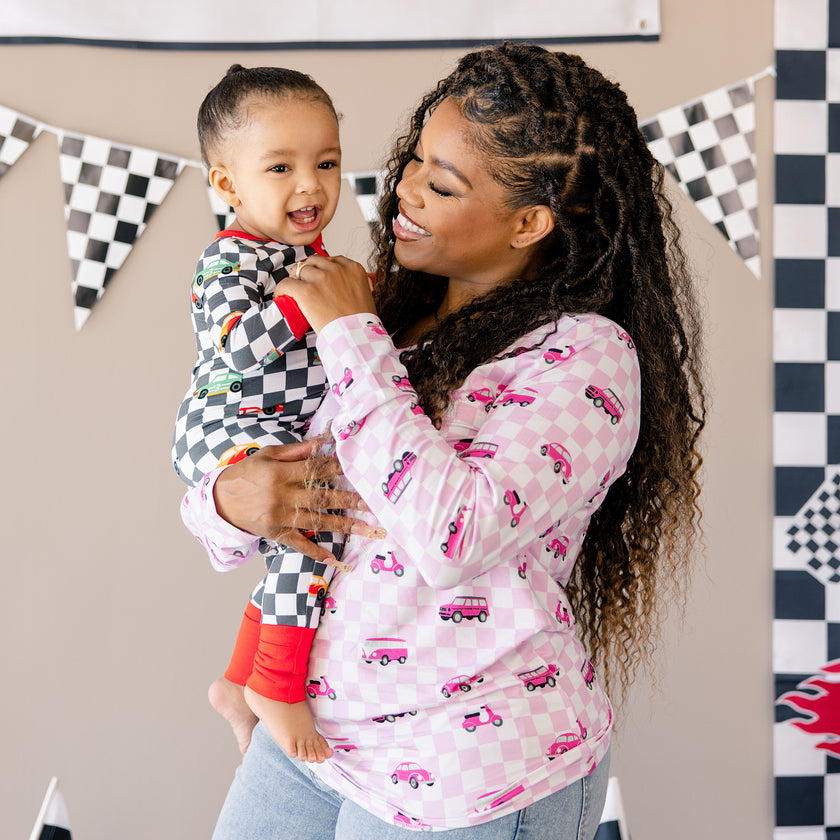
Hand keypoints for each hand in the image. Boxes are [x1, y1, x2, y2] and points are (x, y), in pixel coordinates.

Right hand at [212, 440, 378, 564]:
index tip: (358, 469)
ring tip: (367, 530)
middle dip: (349, 500)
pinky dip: (315, 552)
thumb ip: (295, 451)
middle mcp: (280, 496)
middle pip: (322, 497)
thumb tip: (321, 443)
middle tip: (373, 504)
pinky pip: (298, 545)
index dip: (337, 468)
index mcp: (279, 473)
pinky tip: (334, 559)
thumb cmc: (246, 474)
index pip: (314, 469)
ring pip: (316, 522)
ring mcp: (279, 517)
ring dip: (344, 526)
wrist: (219, 501)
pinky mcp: (275, 534)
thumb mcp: (266, 455)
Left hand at [281, 255, 375, 332]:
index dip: (324, 268)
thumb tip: (345, 290)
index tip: (320, 276)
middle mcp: (337, 269)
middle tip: (304, 282)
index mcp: (353, 269)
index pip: (333, 260)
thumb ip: (354, 286)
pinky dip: (282, 289)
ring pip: (299, 269)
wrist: (356, 335)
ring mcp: (320, 279)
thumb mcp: (366, 296)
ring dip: (295, 279)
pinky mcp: (306, 290)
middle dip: (309, 270)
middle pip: (314, 261)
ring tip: (293, 290)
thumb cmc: (363, 322)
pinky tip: (281, 295)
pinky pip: (287, 283)